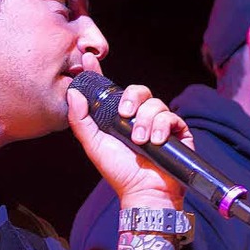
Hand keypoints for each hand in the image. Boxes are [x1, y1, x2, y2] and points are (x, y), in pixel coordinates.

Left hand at [66, 53, 191, 208]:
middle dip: (132, 98)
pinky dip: (161, 127)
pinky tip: (155, 141)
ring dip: (145, 121)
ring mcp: (158, 123)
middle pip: (139, 90)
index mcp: (118, 118)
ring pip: (155, 103)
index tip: (88, 58)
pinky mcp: (176, 131)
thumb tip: (73, 93)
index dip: (99, 72)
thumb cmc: (118, 172)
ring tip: (140, 141)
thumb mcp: (93, 145)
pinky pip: (170, 116)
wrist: (144, 192)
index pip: (111, 90)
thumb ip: (80, 120)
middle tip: (125, 114)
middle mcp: (139, 117)